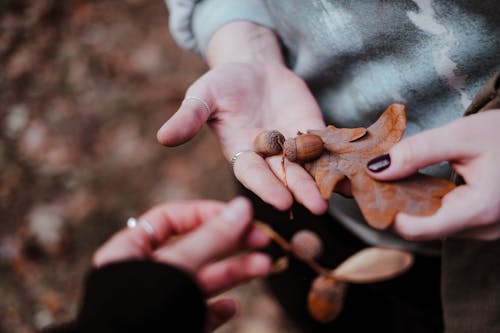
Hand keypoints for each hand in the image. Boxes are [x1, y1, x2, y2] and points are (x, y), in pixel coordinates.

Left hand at [93, 197, 271, 331]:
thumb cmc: (140, 313)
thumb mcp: (178, 266)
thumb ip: (212, 238)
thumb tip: (242, 207)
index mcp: (131, 252)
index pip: (170, 220)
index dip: (205, 213)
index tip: (238, 215)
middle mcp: (146, 276)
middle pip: (195, 248)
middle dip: (230, 243)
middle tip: (262, 239)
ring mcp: (160, 303)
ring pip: (202, 281)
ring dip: (234, 272)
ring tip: (264, 266)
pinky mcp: (173, 326)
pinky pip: (198, 313)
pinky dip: (217, 310)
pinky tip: (230, 307)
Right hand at [157, 62, 326, 214]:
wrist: (252, 69)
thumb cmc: (222, 84)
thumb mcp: (203, 96)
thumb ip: (189, 118)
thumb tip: (162, 138)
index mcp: (240, 154)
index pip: (253, 175)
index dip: (267, 187)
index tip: (282, 202)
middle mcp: (268, 157)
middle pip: (286, 176)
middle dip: (301, 190)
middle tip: (319, 207)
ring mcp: (292, 146)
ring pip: (309, 166)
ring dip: (325, 178)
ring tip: (342, 192)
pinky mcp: (311, 130)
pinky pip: (327, 145)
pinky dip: (340, 155)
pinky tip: (357, 165)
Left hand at [367, 110, 499, 240]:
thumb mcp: (461, 135)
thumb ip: (417, 152)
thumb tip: (376, 169)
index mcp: (479, 210)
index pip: (416, 229)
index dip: (386, 212)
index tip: (364, 190)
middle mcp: (484, 229)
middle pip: (422, 227)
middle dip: (393, 205)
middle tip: (368, 181)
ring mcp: (485, 230)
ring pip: (433, 224)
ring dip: (409, 204)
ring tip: (389, 179)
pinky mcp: (483, 224)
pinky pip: (446, 219)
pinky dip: (426, 204)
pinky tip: (413, 185)